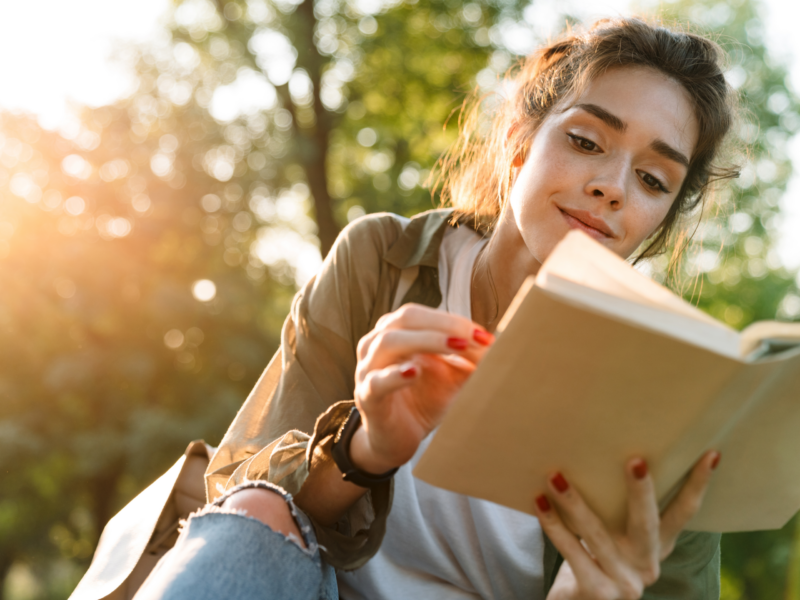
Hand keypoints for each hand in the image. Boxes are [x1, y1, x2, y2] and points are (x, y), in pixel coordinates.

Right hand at [350, 303, 493, 473]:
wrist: (397, 440)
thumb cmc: (423, 401)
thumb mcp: (452, 378)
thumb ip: (472, 362)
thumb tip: (502, 348)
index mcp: (397, 332)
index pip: (424, 314)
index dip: (454, 320)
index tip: (484, 336)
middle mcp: (377, 344)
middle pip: (406, 319)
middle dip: (444, 324)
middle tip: (473, 337)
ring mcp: (368, 369)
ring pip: (389, 342)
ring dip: (426, 341)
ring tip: (456, 346)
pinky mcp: (367, 397)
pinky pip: (377, 381)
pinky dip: (395, 374)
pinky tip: (414, 372)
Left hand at [535, 451, 720, 599]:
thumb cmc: (593, 562)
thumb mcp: (612, 538)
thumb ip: (616, 511)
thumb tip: (599, 454)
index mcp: (656, 547)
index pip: (684, 514)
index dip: (698, 485)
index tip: (711, 454)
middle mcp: (646, 565)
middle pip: (647, 524)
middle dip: (641, 491)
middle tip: (635, 460)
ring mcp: (625, 583)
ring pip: (598, 536)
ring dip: (575, 503)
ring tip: (556, 476)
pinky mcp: (599, 593)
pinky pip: (572, 553)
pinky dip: (554, 526)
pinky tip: (539, 502)